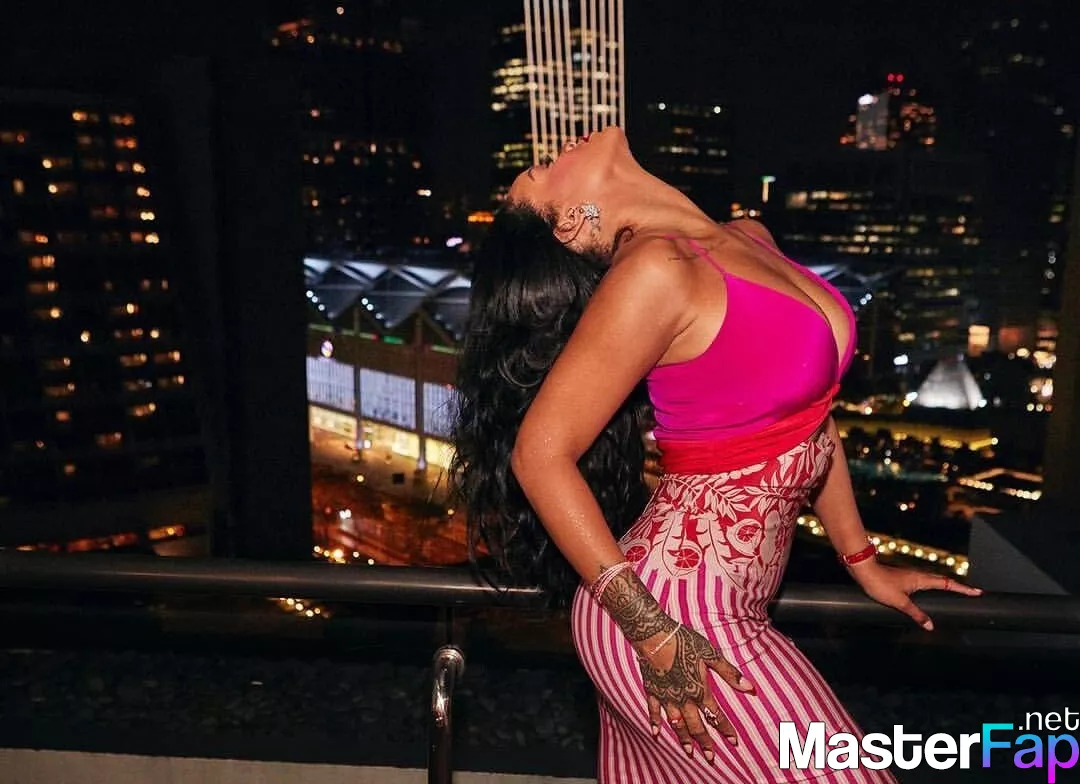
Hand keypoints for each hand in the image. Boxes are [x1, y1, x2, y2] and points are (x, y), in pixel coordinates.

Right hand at [596, 565, 754, 763]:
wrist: (654, 636)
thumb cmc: (685, 642)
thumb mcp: (711, 655)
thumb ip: (730, 673)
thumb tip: (751, 688)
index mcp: (699, 691)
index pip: (716, 716)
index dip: (725, 729)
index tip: (734, 742)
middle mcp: (683, 699)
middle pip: (696, 726)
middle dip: (705, 743)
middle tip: (711, 758)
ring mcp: (666, 696)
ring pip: (676, 724)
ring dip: (683, 739)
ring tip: (689, 753)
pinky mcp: (653, 690)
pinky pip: (653, 711)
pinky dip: (655, 722)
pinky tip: (656, 733)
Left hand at [847, 560, 982, 630]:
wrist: (864, 570)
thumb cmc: (881, 584)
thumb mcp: (900, 602)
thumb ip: (916, 614)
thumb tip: (930, 626)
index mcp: (921, 580)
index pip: (948, 584)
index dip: (963, 589)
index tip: (977, 592)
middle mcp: (918, 576)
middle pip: (943, 581)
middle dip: (958, 587)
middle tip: (970, 593)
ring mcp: (910, 576)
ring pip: (932, 581)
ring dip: (945, 586)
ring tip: (954, 593)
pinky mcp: (903, 578)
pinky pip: (923, 583)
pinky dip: (932, 587)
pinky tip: (927, 595)